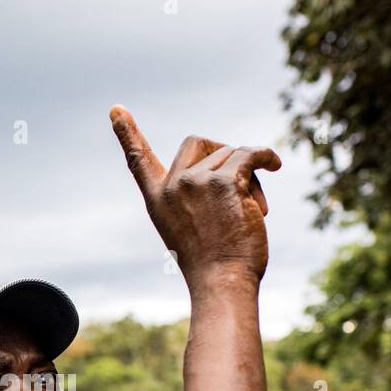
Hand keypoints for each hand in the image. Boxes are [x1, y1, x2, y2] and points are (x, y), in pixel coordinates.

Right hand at [110, 104, 280, 288]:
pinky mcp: (225, 181)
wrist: (222, 282)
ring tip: (253, 210)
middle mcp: (173, 185)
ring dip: (249, 176)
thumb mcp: (189, 228)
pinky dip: (266, 158)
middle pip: (198, 142)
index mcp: (158, 199)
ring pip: (232, 154)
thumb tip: (238, 161)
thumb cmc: (212, 263)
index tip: (116, 109)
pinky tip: (275, 165)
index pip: (138, 160)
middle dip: (221, 154)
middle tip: (239, 181)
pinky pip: (251, 155)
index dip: (127, 134)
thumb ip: (196, 196)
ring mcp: (197, 181)